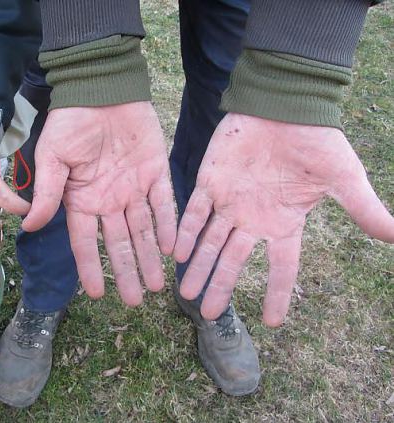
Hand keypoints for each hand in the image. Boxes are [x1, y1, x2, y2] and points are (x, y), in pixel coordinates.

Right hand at [22, 102, 176, 305]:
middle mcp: (109, 200)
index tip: (98, 294)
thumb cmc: (71, 122)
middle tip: (136, 301)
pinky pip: (164, 204)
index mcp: (82, 200)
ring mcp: (133, 188)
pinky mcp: (155, 172)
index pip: (85, 242)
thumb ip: (48, 193)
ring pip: (143, 230)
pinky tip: (172, 249)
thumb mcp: (53, 158)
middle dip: (127, 272)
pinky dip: (168, 226)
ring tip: (156, 285)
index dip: (90, 268)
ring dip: (150, 257)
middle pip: (119, 244)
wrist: (101, 87)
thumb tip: (26, 225)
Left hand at [175, 113, 393, 325]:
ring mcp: (228, 202)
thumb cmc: (315, 140)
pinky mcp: (209, 182)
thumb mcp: (343, 178)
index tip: (270, 323)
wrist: (285, 105)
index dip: (276, 294)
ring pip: (209, 242)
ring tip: (185, 294)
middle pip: (233, 261)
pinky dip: (186, 232)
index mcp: (283, 222)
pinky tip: (177, 253)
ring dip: (198, 267)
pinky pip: (193, 212)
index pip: (281, 267)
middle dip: (220, 287)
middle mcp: (252, 219)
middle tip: (209, 316)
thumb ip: (363, 210)